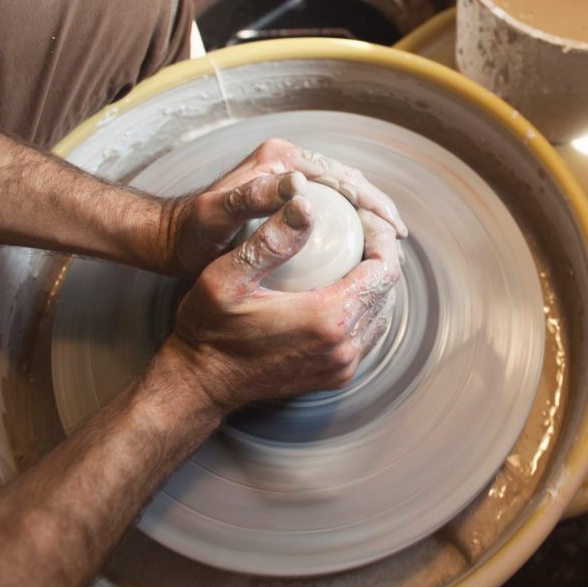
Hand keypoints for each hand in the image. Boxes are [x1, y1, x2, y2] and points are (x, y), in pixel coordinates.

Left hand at [162, 138, 407, 276]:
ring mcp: (287, 178)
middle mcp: (286, 162)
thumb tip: (299, 187)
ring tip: (387, 245)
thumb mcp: (216, 216)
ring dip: (367, 215)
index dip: (371, 202)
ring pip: (342, 194)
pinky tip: (360, 245)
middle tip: (397, 242)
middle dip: (377, 208)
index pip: (339, 176)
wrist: (175, 238)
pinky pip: (328, 205)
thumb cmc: (193, 232)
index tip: (391, 229)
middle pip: (347, 182)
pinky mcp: (286, 195)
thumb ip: (251, 198)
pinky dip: (349, 221)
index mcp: (278, 159)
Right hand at [168, 194, 400, 412]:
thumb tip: (305, 203)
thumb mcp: (228, 277)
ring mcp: (342, 366)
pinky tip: (342, 286)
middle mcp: (343, 347)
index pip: (384, 270)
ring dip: (373, 281)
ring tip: (352, 252)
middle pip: (386, 290)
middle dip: (380, 253)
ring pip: (380, 313)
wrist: (202, 383)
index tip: (362, 216)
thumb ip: (270, 241)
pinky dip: (363, 307)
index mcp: (327, 319)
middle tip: (357, 227)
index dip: (382, 236)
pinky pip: (367, 334)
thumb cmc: (209, 329)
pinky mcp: (335, 375)